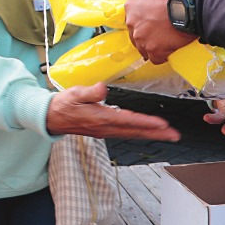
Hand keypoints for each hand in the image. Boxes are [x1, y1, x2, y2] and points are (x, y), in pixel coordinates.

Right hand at [45, 84, 179, 140]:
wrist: (50, 118)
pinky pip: (126, 134)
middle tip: (174, 135)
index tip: (162, 124)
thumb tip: (102, 89)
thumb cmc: (62, 104)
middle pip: (135, 132)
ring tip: (167, 135)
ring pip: (133, 134)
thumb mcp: (74, 94)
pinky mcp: (104, 131)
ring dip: (151, 135)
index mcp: (100, 118)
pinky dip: (140, 133)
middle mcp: (105, 128)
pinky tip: (147, 132)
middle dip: (156, 133)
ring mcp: (105, 132)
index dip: (146, 122)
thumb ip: (89, 92)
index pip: (128, 121)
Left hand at [124, 0, 195, 64]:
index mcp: (132, 6)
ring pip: (144, 47)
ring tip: (167, 42)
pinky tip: (170, 51)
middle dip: (147, 34)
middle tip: (162, 31)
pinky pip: (155, 58)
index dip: (145, 20)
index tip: (155, 20)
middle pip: (137, 33)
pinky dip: (162, 56)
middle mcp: (133, 23)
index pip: (133, 17)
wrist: (192, 3)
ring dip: (154, 46)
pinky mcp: (155, 50)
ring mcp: (143, 38)